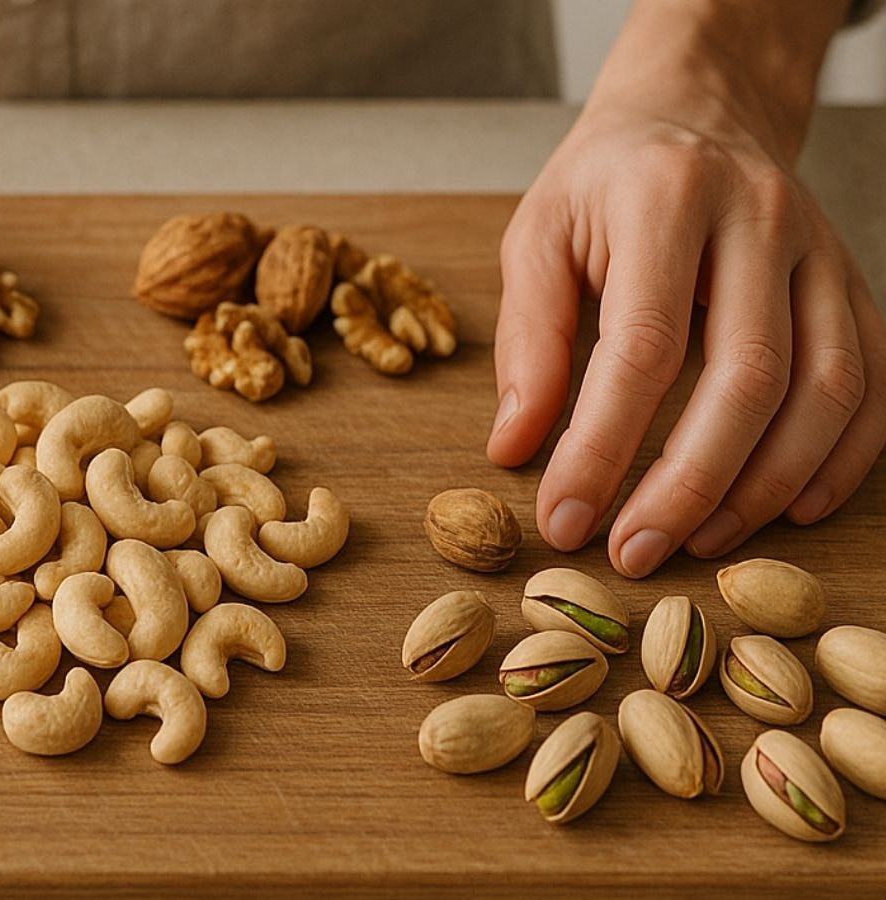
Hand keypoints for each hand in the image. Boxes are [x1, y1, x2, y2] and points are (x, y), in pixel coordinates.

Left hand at [488, 0, 885, 576]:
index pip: (644, 346)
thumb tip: (515, 449)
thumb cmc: (604, 185)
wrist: (696, 113)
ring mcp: (822, 254)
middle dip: (691, 482)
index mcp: (668, 200)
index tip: (564, 517)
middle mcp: (762, 221)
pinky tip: (787, 509)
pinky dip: (841, 458)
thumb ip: (528, 341)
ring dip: (766, 483)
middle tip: (635, 553)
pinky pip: (873, 383)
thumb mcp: (538, 238)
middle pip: (750, 376)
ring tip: (699, 541)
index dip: (604, 445)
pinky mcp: (853, 285)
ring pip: (828, 388)